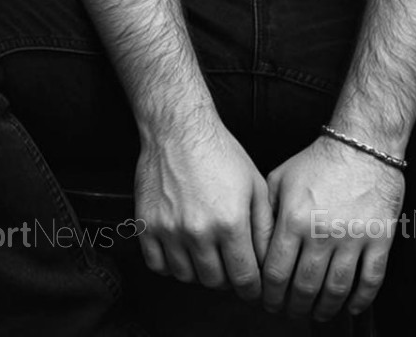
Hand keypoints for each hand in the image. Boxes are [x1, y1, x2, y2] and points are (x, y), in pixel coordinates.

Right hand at [134, 113, 274, 301]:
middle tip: (229, 264)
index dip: (252, 288)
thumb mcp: (255, 184)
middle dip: (227, 278)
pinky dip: (171, 264)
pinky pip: (158, 266)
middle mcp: (199, 231)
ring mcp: (169, 230)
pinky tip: (182, 249)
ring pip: (187, 277)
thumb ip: (264, 227)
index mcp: (230, 222)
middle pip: (215, 282)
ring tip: (206, 252)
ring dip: (199, 271)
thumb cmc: (220, 152)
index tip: (252, 286)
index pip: (244, 279)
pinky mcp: (147, 226)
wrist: (179, 128)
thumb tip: (269, 261)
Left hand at [261, 135, 405, 321]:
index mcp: (294, 218)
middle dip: (294, 307)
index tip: (269, 303)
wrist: (363, 143)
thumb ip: (265, 213)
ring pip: (336, 290)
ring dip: (324, 309)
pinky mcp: (380, 238)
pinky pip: (370, 281)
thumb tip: (255, 249)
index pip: (275, 273)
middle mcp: (321, 232)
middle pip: (304, 288)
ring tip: (317, 313)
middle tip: (291, 312)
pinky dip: (360, 300)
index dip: (269, 296)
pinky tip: (350, 306)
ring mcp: (353, 237)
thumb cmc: (319, 160)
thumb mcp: (280, 179)